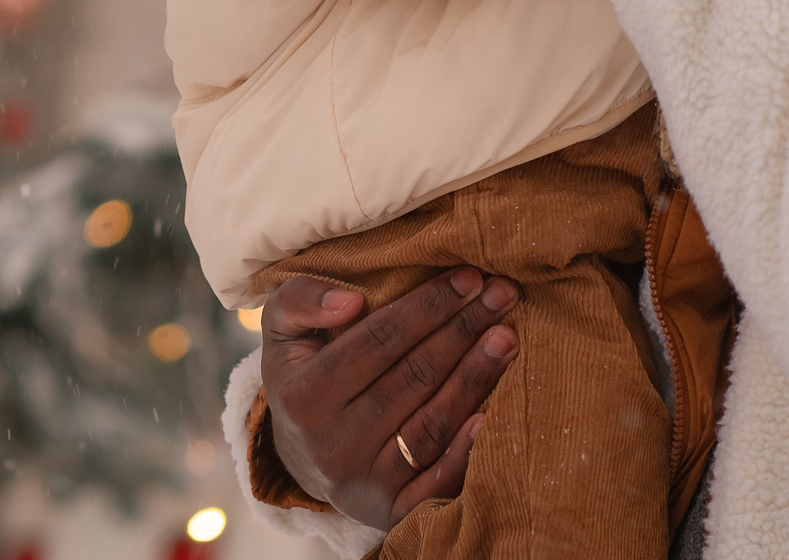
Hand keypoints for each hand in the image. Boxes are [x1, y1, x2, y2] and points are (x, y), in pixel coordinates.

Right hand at [260, 269, 519, 528]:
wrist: (301, 458)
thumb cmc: (302, 378)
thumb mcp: (282, 333)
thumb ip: (298, 301)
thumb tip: (350, 301)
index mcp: (305, 397)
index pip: (381, 341)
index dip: (429, 306)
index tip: (468, 277)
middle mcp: (334, 444)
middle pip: (415, 377)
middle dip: (464, 329)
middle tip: (503, 293)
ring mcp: (365, 482)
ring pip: (432, 424)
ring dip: (476, 376)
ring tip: (506, 337)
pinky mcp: (391, 511)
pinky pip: (436, 484)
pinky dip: (466, 452)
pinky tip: (492, 415)